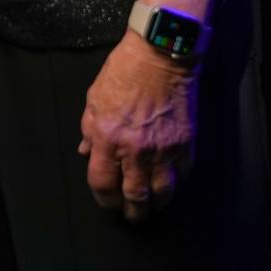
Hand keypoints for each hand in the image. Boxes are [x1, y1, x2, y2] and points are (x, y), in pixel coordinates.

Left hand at [78, 31, 198, 221]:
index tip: (107, 202)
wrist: (161, 54)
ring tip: (152, 208)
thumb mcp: (94, 97)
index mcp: (107, 137)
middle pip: (134, 195)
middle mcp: (135, 149)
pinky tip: (170, 183)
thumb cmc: (123, 71)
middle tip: (131, 216)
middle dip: (132, 212)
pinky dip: (175, 183)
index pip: (102, 182)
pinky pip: (182, 174)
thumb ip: (89, 129)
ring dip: (155, 205)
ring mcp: (163, 148)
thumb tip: (85, 152)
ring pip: (162, 192)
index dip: (103, 199)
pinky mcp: (186, 143)